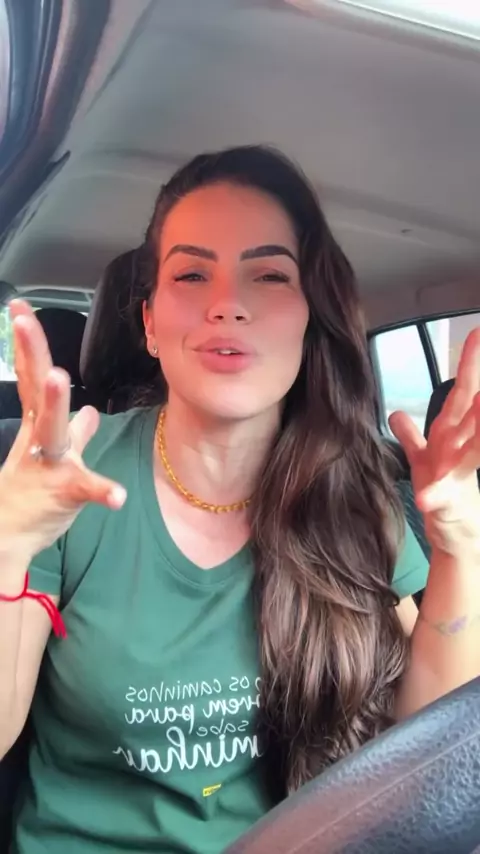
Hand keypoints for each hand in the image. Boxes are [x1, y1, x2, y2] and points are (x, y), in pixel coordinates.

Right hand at [0, 301, 125, 561]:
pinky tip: (117, 495)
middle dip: (32, 356)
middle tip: (25, 323)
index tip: (19, 308)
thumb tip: (92, 412)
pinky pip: (85, 489)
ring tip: (61, 379)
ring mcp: (49, 464)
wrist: (8, 536)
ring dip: (54, 405)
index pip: (31, 377)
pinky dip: (103, 491)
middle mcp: (41, 438)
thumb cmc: (34, 491)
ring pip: (52, 431)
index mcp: (38, 426)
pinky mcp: (62, 492)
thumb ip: (77, 431)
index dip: (27, 344)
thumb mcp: (56, 455)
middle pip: (36, 392)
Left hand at [389, 329, 479, 557]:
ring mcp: (459, 474)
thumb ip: (411, 436)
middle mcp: (460, 449)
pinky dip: (434, 495)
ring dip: (478, 424)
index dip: (468, 364)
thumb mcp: (422, 460)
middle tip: (479, 346)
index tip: (476, 333)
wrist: (456, 536)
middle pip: (471, 409)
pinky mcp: (451, 502)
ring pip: (472, 445)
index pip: (462, 394)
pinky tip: (426, 495)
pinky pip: (441, 496)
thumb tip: (397, 413)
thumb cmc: (443, 493)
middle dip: (475, 380)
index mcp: (452, 435)